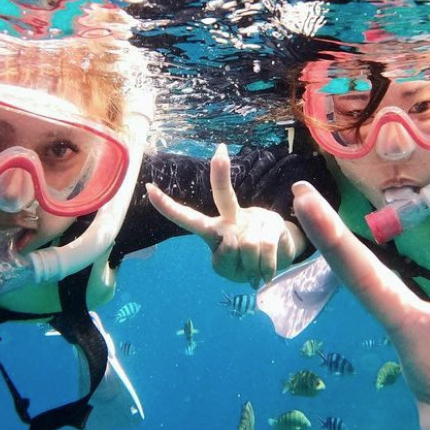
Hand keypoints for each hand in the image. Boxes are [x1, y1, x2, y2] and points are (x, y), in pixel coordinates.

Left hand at [146, 144, 304, 286]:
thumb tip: (234, 241)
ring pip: (246, 246)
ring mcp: (253, 218)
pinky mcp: (272, 222)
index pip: (187, 217)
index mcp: (213, 229)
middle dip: (220, 174)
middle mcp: (230, 217)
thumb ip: (226, 260)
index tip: (148, 188)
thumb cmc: (247, 263)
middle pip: (223, 195)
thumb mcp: (231, 269)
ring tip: (254, 270)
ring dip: (251, 267)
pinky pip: (265, 251)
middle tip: (221, 156)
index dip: (167, 206)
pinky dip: (265, 269)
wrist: (281, 258)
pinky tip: (265, 273)